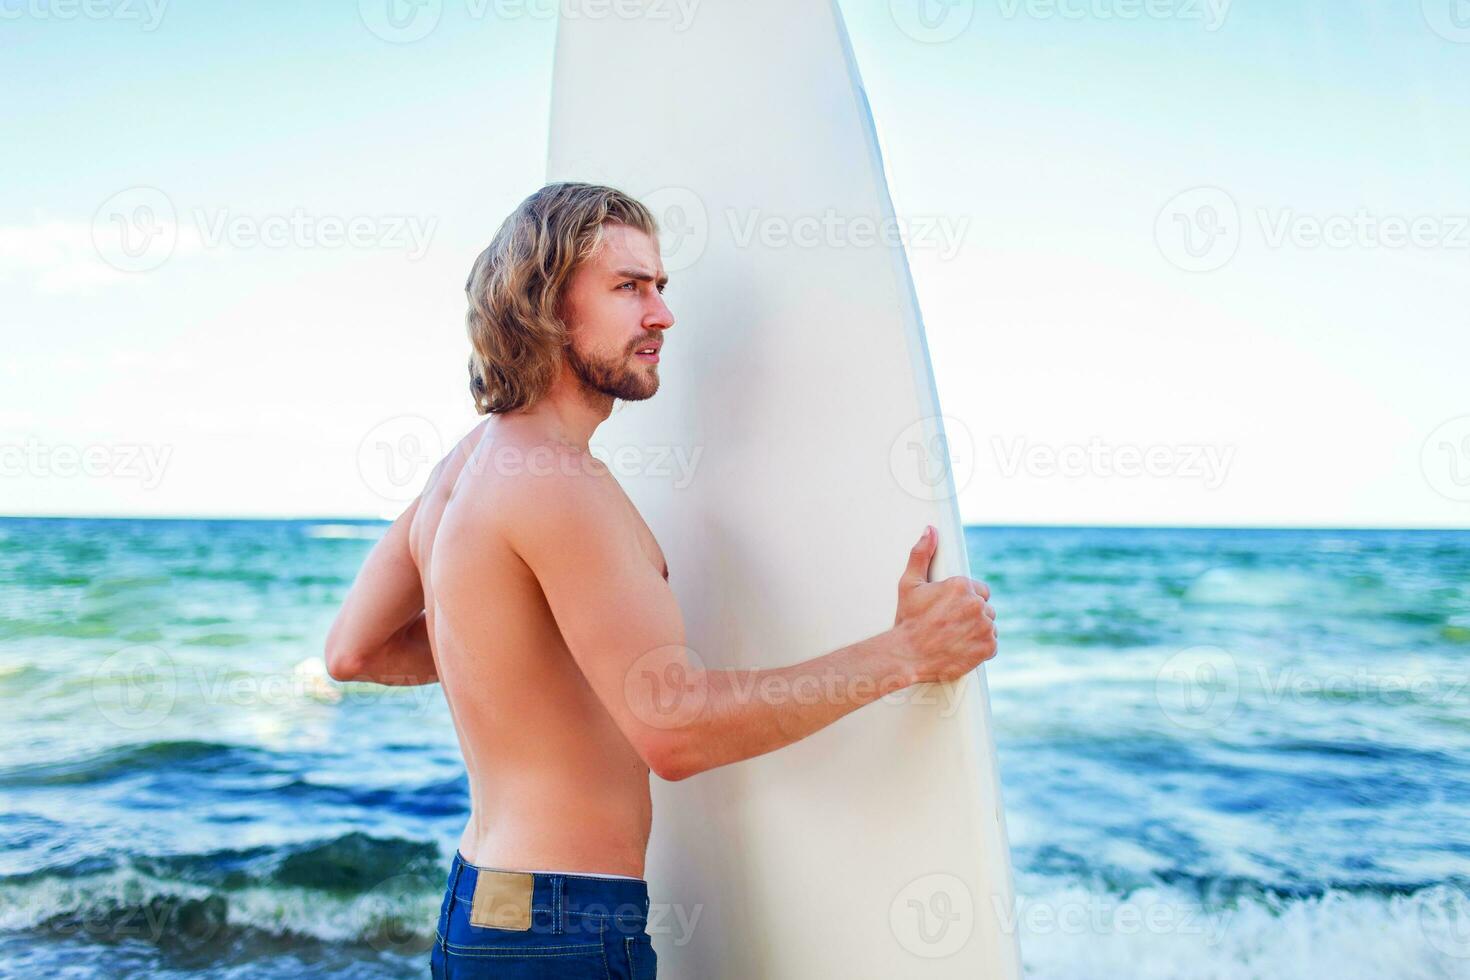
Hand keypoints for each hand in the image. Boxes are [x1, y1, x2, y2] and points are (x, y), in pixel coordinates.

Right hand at [892, 526, 997, 683]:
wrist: (907, 655)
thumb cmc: (908, 620)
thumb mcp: (910, 583)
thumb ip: (922, 554)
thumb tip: (930, 531)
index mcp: (961, 586)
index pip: (979, 590)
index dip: (966, 600)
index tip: (952, 610)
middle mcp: (976, 604)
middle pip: (985, 608)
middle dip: (971, 615)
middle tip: (950, 625)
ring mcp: (984, 627)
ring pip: (989, 625)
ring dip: (977, 631)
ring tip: (955, 637)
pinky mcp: (988, 647)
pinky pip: (992, 644)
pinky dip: (981, 648)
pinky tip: (963, 647)